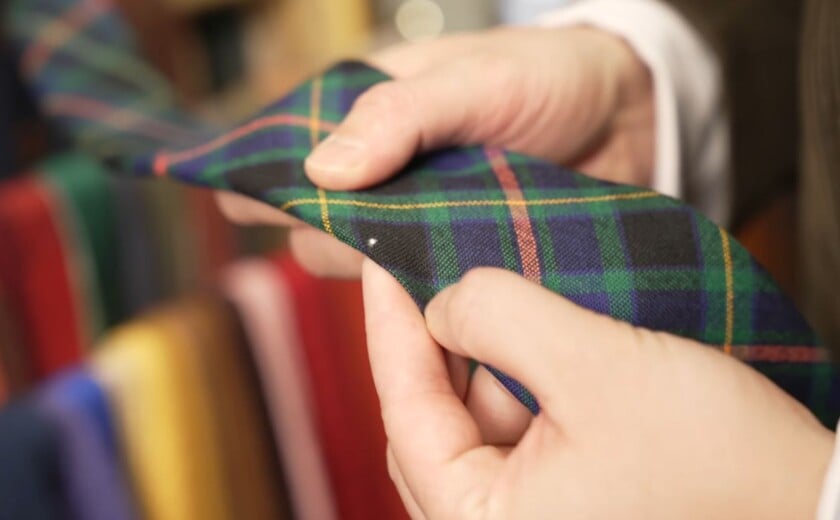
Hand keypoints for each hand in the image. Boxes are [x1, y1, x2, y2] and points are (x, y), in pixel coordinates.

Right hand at [218, 26, 653, 276]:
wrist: (631, 120)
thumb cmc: (547, 78)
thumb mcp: (475, 80)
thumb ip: (400, 115)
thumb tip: (320, 170)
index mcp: (368, 117)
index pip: (288, 154)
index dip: (260, 180)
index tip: (244, 204)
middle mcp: (383, 177)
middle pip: (318, 224)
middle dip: (331, 235)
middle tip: (376, 232)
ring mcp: (418, 224)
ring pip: (366, 266)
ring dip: (381, 271)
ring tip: (425, 255)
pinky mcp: (456, 261)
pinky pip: (420, 290)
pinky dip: (422, 296)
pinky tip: (437, 295)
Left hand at [361, 262, 832, 518]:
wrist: (806, 503)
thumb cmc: (716, 459)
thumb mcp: (597, 364)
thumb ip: (500, 316)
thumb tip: (443, 301)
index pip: (403, 412)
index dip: (387, 326)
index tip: (381, 262)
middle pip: (430, 423)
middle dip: (437, 344)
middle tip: (435, 273)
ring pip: (472, 426)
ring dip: (483, 361)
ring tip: (499, 302)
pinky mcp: (559, 506)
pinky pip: (511, 437)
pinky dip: (516, 385)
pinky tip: (536, 343)